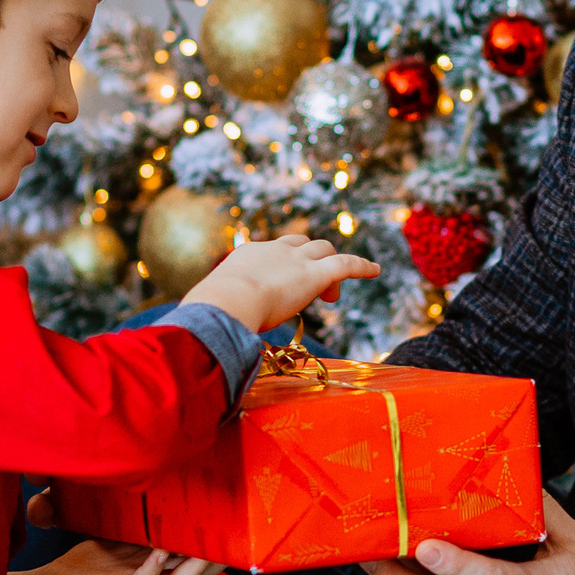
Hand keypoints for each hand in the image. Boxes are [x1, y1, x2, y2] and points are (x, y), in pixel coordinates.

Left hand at [4, 489, 221, 574]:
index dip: (213, 544)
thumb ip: (137, 521)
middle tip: (237, 540)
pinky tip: (162, 552)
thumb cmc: (86, 562)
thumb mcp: (117, 535)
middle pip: (194, 570)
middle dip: (216, 558)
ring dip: (194, 567)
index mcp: (156, 564)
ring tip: (211, 550)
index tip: (234, 524)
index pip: (192, 555)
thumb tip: (154, 488)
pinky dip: (154, 567)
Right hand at [184, 233, 379, 333]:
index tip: (276, 286)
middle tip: (308, 293)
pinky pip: (346, 264)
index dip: (278, 266)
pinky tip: (376, 271)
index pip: (268, 252)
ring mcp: (296, 260)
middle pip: (299, 243)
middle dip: (307, 260)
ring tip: (330, 296)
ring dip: (330, 267)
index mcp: (247, 256)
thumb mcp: (210, 308)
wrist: (226, 303)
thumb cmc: (212, 311)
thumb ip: (214, 314)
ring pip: (323, 249)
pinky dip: (361, 267)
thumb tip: (199, 331)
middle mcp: (273, 250)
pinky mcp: (316, 274)